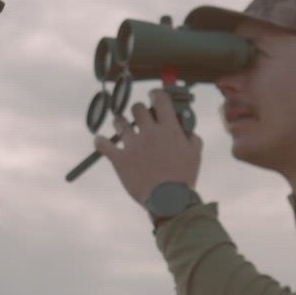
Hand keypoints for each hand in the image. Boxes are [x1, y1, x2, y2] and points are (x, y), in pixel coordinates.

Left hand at [93, 88, 201, 205]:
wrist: (169, 200)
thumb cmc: (183, 178)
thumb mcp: (195, 155)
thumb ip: (192, 137)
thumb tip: (187, 130)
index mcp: (169, 129)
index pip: (159, 99)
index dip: (155, 94)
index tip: (153, 96)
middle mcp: (149, 132)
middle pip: (137, 108)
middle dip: (138, 111)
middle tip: (140, 118)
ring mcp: (133, 145)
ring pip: (119, 122)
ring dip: (120, 122)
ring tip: (122, 128)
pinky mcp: (120, 159)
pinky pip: (103, 145)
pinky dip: (100, 141)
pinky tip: (100, 141)